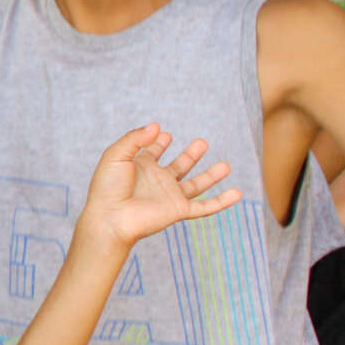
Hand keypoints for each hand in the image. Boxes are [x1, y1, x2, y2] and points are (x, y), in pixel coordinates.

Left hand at [77, 124, 241, 250]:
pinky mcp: (178, 210)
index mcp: (139, 166)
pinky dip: (222, 201)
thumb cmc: (107, 187)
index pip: (152, 151)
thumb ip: (135, 138)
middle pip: (179, 166)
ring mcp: (169, 195)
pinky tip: (237, 193)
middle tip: (202, 142)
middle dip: (191, 155)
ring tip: (225, 165)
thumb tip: (157, 126)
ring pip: (196, 185)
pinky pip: (205, 206)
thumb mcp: (116, 155)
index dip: (157, 142)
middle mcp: (156, 180)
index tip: (163, 134)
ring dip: (211, 175)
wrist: (110, 218)